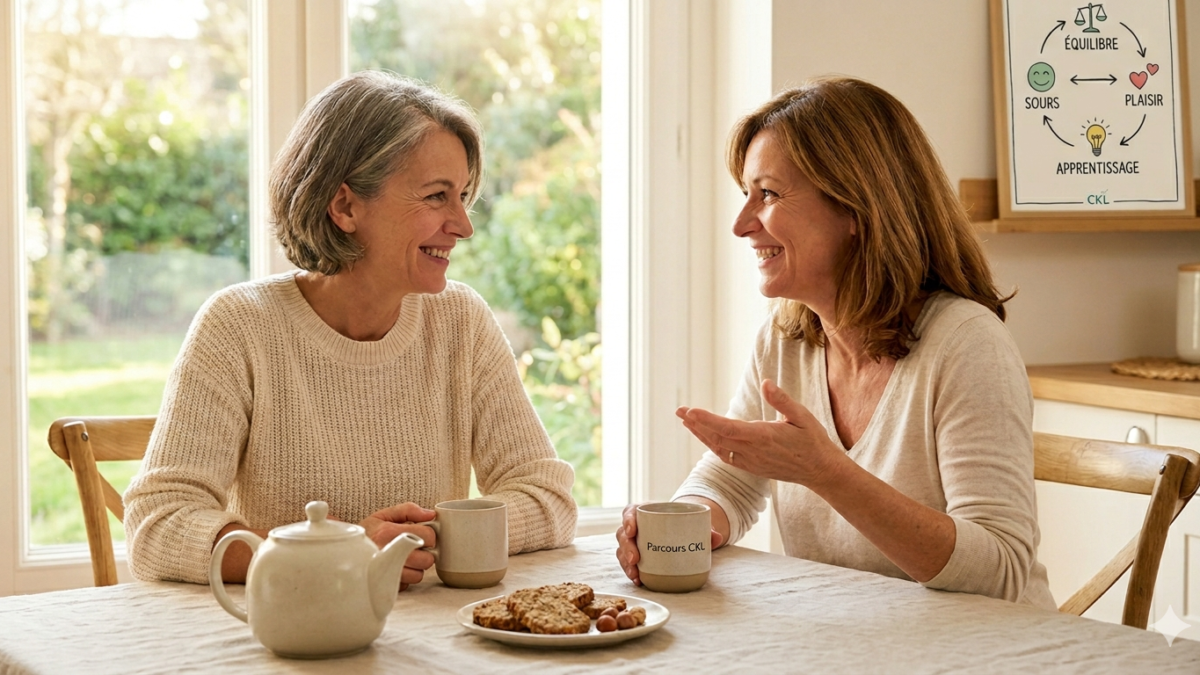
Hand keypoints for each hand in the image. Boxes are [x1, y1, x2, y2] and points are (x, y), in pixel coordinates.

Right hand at [357, 503, 436, 590]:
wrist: (344, 551)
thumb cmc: (368, 532)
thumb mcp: (384, 515)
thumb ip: (408, 510)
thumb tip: (431, 514)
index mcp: (389, 532)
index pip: (427, 536)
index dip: (429, 535)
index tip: (423, 535)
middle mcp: (388, 552)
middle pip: (427, 559)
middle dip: (426, 553)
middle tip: (416, 549)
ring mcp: (385, 572)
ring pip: (419, 575)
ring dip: (416, 568)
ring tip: (407, 559)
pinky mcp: (383, 585)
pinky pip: (406, 585)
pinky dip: (405, 578)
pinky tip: (397, 568)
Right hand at [615, 502, 723, 584]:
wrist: (685, 531)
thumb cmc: (686, 522)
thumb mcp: (695, 522)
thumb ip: (706, 529)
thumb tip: (717, 538)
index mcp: (646, 512)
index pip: (631, 512)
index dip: (628, 520)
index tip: (632, 530)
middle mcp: (636, 526)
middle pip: (623, 534)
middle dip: (626, 547)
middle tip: (635, 559)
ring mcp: (635, 542)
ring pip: (622, 550)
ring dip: (626, 563)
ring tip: (635, 574)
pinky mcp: (637, 556)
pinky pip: (628, 563)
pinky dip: (630, 571)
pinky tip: (638, 580)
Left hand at [675, 379, 848, 488]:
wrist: (820, 470)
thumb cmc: (812, 440)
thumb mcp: (802, 416)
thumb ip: (781, 400)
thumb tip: (765, 382)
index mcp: (763, 437)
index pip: (728, 428)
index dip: (707, 421)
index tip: (690, 412)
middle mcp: (753, 452)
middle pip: (717, 438)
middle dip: (696, 424)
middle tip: (679, 411)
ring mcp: (751, 462)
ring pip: (719, 448)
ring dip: (701, 434)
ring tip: (686, 421)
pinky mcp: (751, 468)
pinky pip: (726, 457)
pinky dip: (712, 446)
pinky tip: (705, 437)